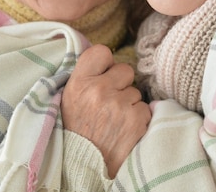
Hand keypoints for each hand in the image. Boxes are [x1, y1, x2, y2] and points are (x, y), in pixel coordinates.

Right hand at [61, 44, 150, 177]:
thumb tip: (106, 57)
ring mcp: (119, 104)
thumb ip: (85, 76)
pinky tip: (125, 129)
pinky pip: (145, 108)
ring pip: (136, 92)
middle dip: (121, 84)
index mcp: (79, 82)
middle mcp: (98, 90)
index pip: (102, 52)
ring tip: (115, 120)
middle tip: (110, 101)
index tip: (104, 75)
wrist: (86, 164)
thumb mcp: (70, 98)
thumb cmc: (79, 129)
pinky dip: (138, 119)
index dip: (106, 63)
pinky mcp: (136, 120)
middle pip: (125, 70)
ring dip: (129, 104)